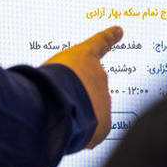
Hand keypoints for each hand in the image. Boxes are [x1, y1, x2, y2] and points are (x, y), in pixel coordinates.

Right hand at [45, 26, 123, 148]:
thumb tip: (59, 95)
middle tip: (56, 101)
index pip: (100, 44)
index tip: (119, 30)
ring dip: (75, 116)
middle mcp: (100, 77)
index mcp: (85, 58)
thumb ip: (59, 79)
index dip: (109, 37)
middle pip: (88, 88)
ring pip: (89, 112)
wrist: (57, 103)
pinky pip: (91, 132)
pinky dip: (80, 136)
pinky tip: (67, 133)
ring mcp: (104, 100)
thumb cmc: (46, 83)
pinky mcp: (104, 125)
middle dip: (75, 96)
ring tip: (59, 117)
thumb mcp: (47, 71)